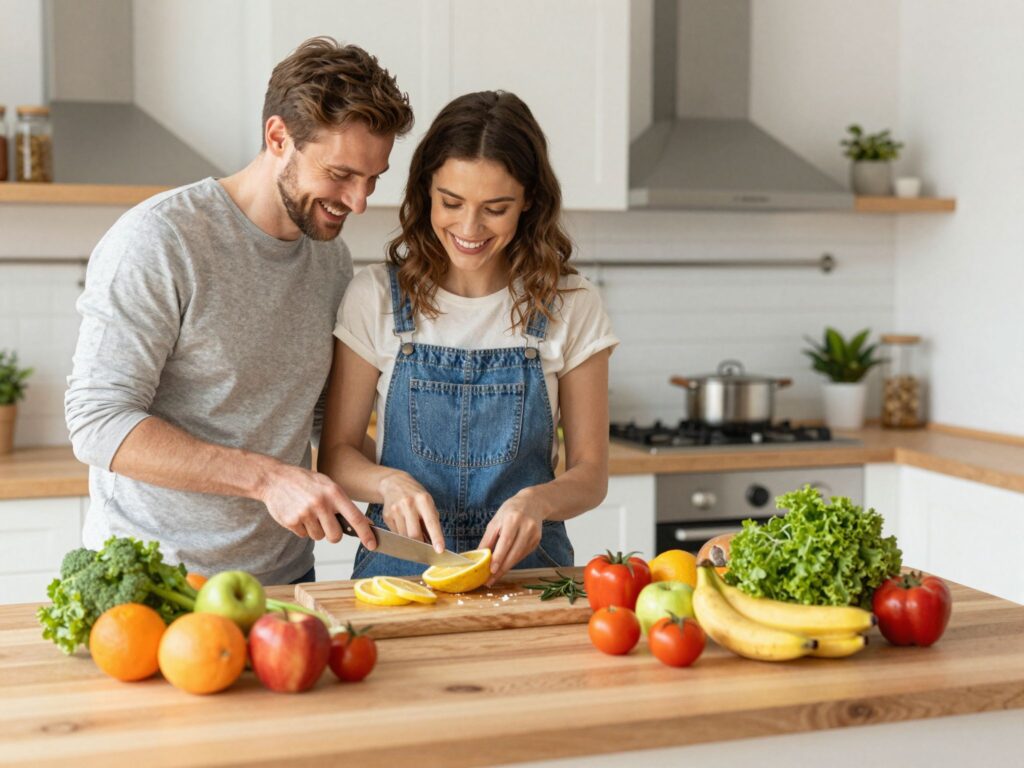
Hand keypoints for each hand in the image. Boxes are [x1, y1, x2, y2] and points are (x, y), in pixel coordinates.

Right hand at [259, 463, 375, 549]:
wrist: (275, 478)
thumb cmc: (305, 482)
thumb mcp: (327, 485)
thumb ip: (343, 503)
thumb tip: (364, 523)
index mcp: (334, 493)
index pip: (355, 518)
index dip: (366, 534)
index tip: (372, 544)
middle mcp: (321, 503)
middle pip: (336, 536)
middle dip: (333, 535)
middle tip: (326, 523)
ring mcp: (305, 513)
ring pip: (319, 537)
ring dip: (316, 529)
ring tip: (308, 512)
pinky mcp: (291, 521)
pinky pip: (304, 535)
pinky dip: (302, 528)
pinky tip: (298, 513)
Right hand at [378, 472, 444, 552]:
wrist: (394, 483)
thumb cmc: (416, 496)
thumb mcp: (428, 503)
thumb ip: (432, 521)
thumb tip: (434, 543)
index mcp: (423, 499)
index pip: (431, 522)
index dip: (436, 537)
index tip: (440, 550)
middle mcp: (408, 504)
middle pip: (414, 534)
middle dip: (420, 545)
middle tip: (426, 550)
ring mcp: (396, 509)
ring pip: (404, 536)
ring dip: (411, 541)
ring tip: (416, 535)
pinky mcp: (386, 515)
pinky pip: (396, 533)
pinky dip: (402, 535)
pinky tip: (405, 527)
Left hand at [478, 491, 546, 585]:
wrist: (533, 503)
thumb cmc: (510, 511)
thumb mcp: (496, 520)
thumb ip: (488, 539)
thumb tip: (478, 556)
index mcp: (514, 518)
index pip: (506, 541)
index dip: (498, 557)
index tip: (491, 571)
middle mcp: (527, 526)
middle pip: (514, 552)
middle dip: (501, 568)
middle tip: (490, 580)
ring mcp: (534, 535)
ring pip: (519, 556)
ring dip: (506, 568)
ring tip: (494, 577)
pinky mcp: (537, 541)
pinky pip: (522, 555)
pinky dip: (512, 561)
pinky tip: (504, 566)